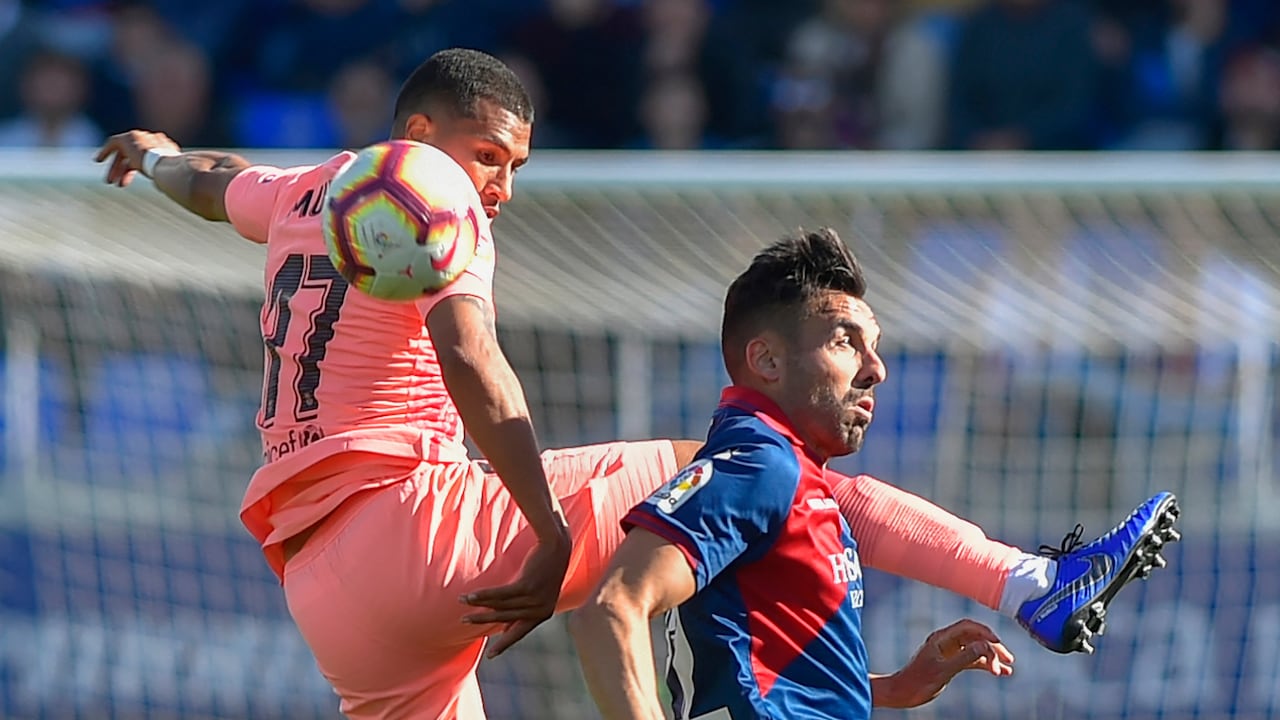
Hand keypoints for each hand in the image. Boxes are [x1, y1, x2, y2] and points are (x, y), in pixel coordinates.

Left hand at [94, 130, 179, 187]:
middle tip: (117, 184)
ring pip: (124, 152)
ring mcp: (139, 137)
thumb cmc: (170, 174)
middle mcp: (151, 139)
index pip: (146, 157)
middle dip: (125, 170)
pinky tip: (98, 160)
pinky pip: (113, 143)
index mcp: (164, 147)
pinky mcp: (127, 138)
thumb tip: (168, 187)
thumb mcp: (168, 175)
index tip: (129, 180)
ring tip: (109, 182)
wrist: (163, 163)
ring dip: (116, 167)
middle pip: (133, 155)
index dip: (137, 170)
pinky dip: (106, 151)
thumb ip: (165, 175)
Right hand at [460, 527, 572, 658]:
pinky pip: (500, 594)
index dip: (504, 644)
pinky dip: (484, 595)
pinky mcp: (527, 586)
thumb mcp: (537, 593)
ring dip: (478, 604)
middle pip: (504, 618)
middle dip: (482, 620)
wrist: (556, 547)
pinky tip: (471, 595)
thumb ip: (524, 609)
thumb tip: (505, 626)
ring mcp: (534, 599)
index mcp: (543, 614)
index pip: (519, 633)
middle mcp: (540, 610)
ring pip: (500, 606)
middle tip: (464, 621)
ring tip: (462, 601)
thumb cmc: (545, 569)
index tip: (490, 656)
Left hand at [877, 619, 1013, 708]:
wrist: (902, 693)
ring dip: (991, 657)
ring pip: (975, 649)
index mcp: (941, 638)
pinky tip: (998, 672)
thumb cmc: (918, 681)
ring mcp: (948, 652)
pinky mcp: (950, 663)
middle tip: (1008, 659)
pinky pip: (971, 660)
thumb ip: (964, 657)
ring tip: (1007, 668)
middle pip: (974, 637)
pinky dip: (984, 665)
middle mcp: (945, 642)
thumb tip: (984, 645)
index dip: (984, 632)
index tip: (998, 642)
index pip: (967, 627)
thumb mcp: (944, 671)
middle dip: (992, 647)